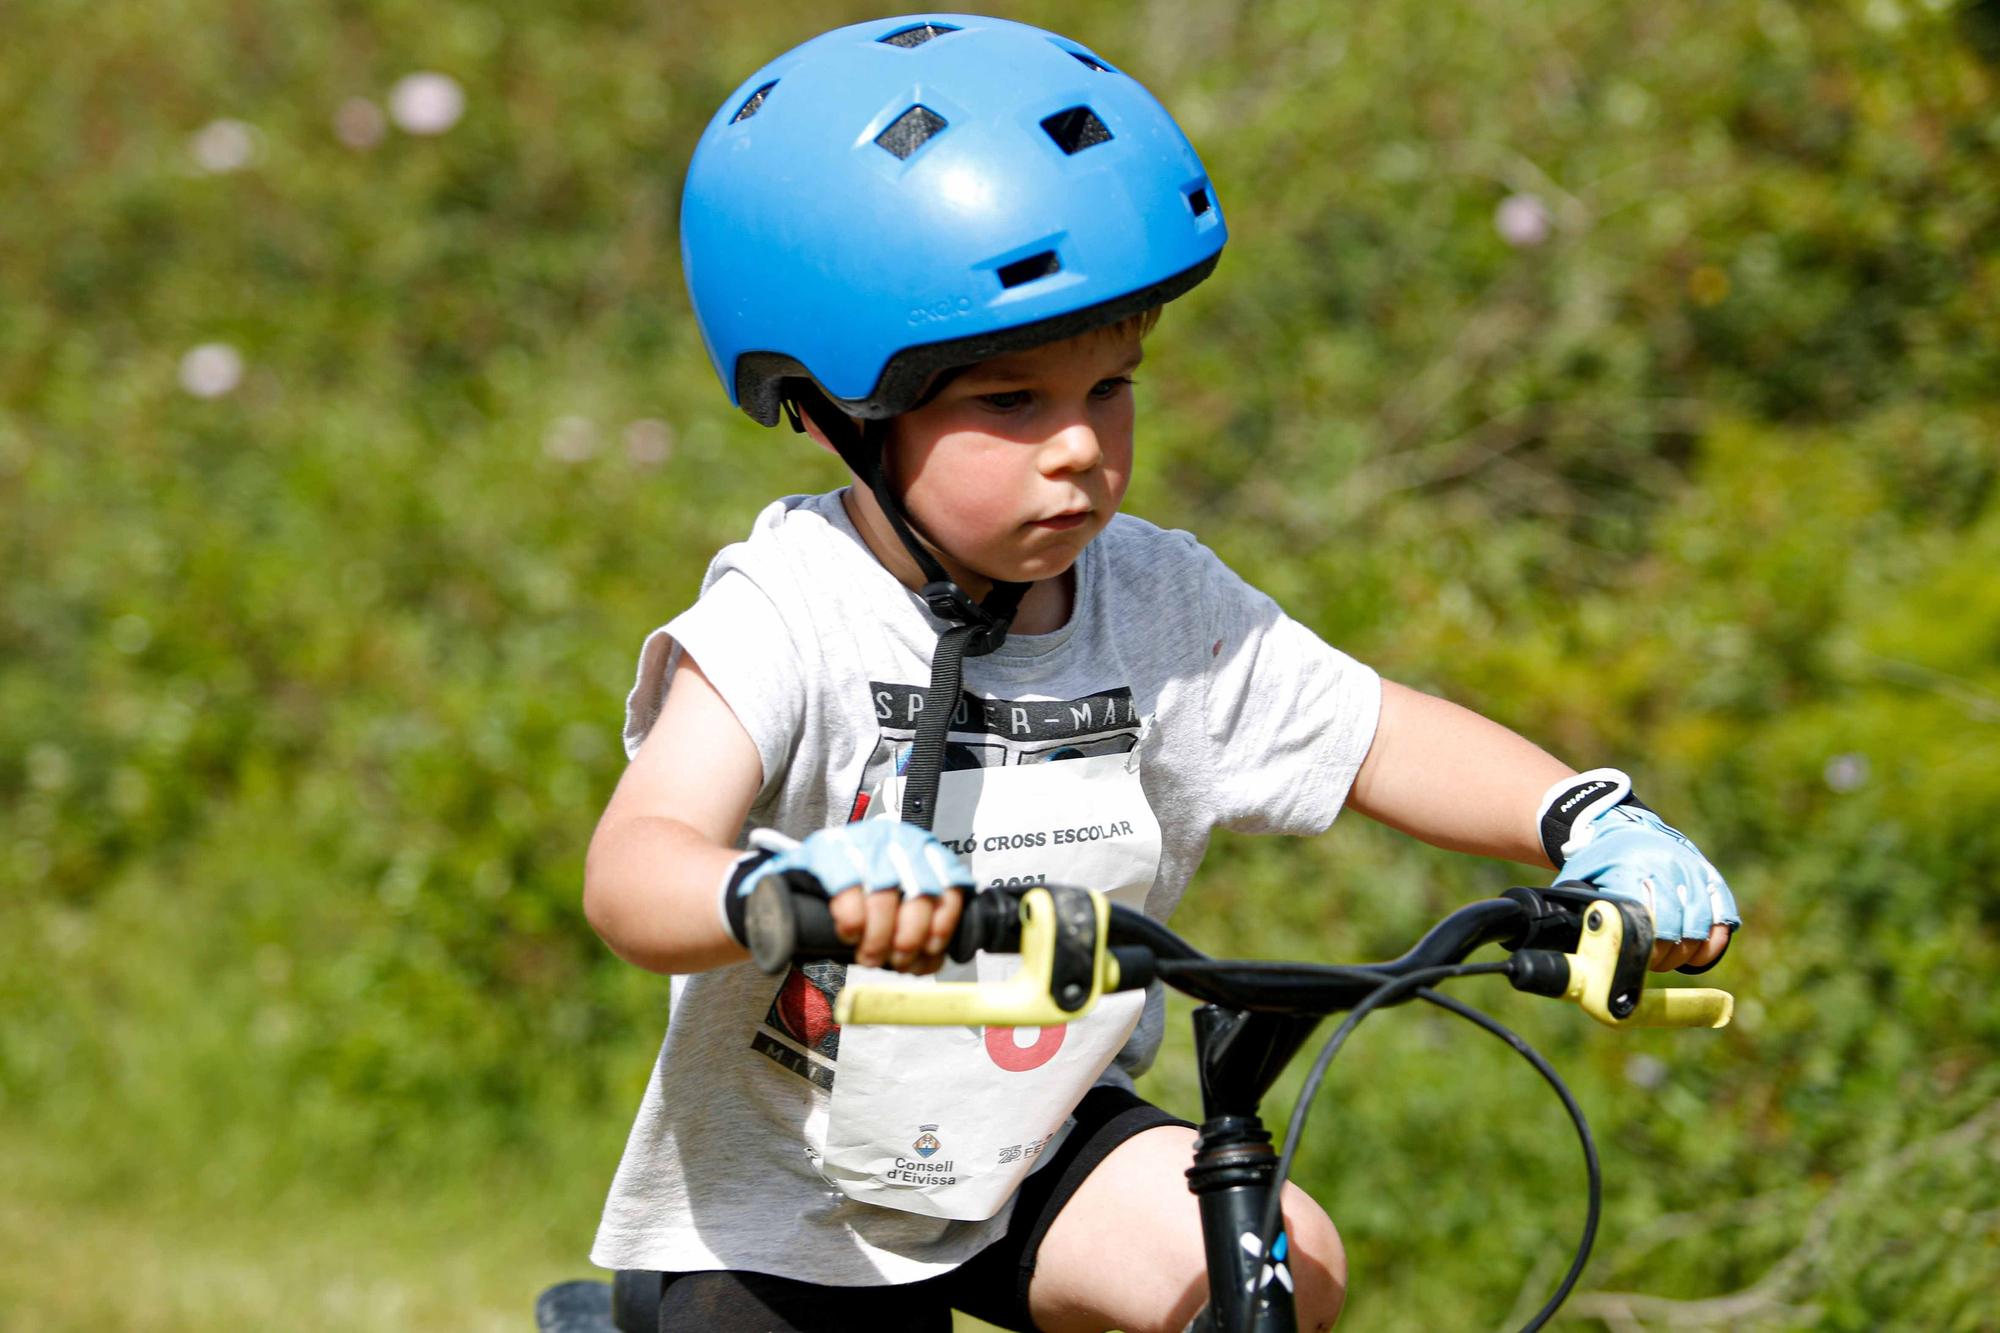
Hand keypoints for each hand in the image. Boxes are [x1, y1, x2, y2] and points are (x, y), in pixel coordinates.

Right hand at [742, 823, 972, 972]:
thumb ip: (918, 922)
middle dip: (909, 939)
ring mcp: (862, 841)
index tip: (928, 953)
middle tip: (895, 962)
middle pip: (921, 894)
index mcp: (922, 851)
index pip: (950, 885)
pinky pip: (848, 891)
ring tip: (869, 957)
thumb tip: (932, 960)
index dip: (942, 926)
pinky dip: (852, 921)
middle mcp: (897, 840)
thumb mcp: (895, 905)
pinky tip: (849, 935)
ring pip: (885, 896)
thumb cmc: (856, 899)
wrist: (797, 881)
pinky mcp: (827, 851)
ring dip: (879, 937)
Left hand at [1539, 769, 1738, 972]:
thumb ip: (1584, 913)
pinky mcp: (1708, 874)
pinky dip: (1714, 940)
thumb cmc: (1596, 863)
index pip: (1646, 920)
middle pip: (1676, 928)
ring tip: (1669, 959)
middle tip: (1651, 963)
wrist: (1620, 825)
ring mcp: (1690, 868)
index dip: (1644, 948)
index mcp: (1628, 869)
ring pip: (1701, 925)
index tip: (1634, 961)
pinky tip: (1697, 952)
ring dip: (1687, 952)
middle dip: (1665, 956)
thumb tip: (1588, 952)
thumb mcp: (1580, 881)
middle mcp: (1665, 866)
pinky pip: (1722, 914)